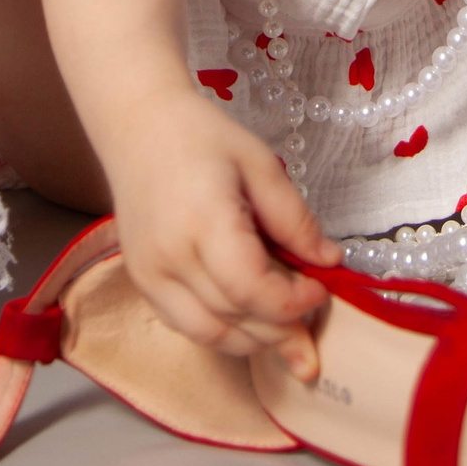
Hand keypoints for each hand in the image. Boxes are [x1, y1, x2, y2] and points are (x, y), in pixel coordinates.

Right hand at [108, 94, 340, 376]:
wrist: (138, 125)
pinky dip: (223, 331)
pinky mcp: (140, 282)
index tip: (321, 289)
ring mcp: (148, 275)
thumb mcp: (260, 165)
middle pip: (234, 319)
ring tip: (287, 329)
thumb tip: (328, 262)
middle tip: (314, 321)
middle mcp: (169, 258)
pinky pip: (187, 325)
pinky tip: (248, 318)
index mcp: (203, 222)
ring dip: (254, 340)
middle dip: (282, 329)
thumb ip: (295, 219)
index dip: (293, 302)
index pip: (251, 290)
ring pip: (209, 335)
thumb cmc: (201, 137)